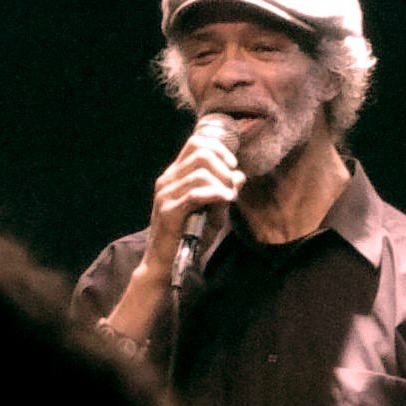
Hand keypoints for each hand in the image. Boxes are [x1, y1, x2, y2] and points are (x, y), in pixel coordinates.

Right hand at [144, 131, 245, 268]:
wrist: (165, 263)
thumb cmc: (189, 236)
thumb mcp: (213, 211)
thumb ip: (225, 191)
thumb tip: (239, 175)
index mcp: (175, 175)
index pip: (196, 143)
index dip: (219, 149)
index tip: (232, 166)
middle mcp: (168, 180)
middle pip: (201, 152)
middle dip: (224, 167)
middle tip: (231, 186)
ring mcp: (165, 194)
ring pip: (201, 173)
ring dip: (222, 184)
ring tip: (229, 198)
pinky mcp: (168, 210)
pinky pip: (195, 194)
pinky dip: (215, 195)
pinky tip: (225, 201)